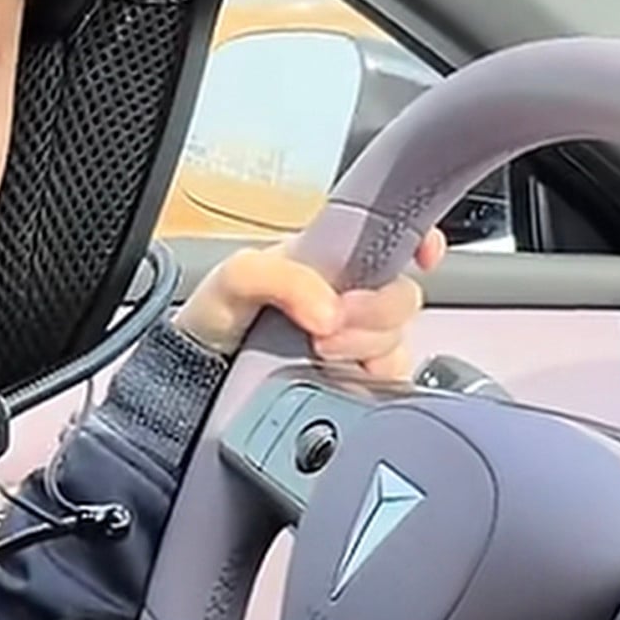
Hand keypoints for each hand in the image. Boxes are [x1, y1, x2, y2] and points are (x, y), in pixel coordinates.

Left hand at [175, 231, 443, 374]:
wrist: (197, 379)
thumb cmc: (215, 316)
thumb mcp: (236, 277)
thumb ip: (279, 275)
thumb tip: (328, 308)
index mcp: (328, 259)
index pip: (392, 236)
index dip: (419, 240)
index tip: (423, 255)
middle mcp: (349, 296)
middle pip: (402, 296)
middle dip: (376, 312)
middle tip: (329, 328)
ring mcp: (355, 341)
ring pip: (401, 339)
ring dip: (371, 347)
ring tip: (322, 355)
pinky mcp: (356, 383)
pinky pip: (393, 380)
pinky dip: (379, 381)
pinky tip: (350, 382)